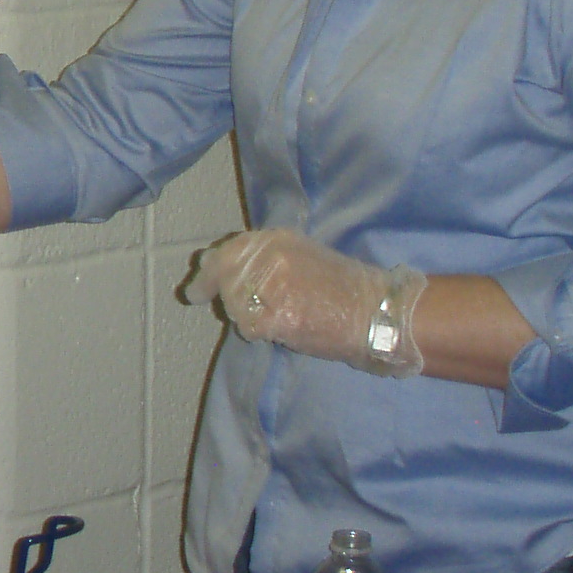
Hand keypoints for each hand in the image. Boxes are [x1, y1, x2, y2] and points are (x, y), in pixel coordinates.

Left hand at [183, 229, 426, 376]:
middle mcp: (268, 256)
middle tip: (199, 297)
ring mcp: (270, 285)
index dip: (209, 269)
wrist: (376, 311)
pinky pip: (247, 328)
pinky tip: (281, 329)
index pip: (227, 250)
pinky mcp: (274, 316)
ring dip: (245, 315)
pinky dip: (259, 333)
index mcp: (276, 239)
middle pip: (223, 277)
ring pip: (232, 304)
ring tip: (275, 316)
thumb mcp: (304, 256)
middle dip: (214, 291)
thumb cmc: (346, 289)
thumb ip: (266, 260)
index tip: (196, 284)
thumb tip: (226, 270)